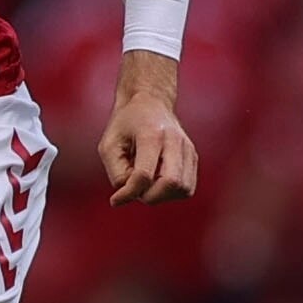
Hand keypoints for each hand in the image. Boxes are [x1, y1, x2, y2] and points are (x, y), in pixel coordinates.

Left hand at [99, 53, 197, 205]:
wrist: (149, 102)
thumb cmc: (125, 125)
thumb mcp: (108, 145)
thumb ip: (116, 172)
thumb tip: (130, 195)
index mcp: (151, 134)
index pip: (144, 175)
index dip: (128, 193)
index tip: (115, 200)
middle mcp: (175, 141)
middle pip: (171, 183)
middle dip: (149, 197)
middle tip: (135, 190)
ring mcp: (188, 148)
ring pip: (183, 189)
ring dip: (161, 196)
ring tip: (146, 184)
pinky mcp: (193, 156)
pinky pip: (187, 188)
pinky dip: (171, 193)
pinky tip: (157, 182)